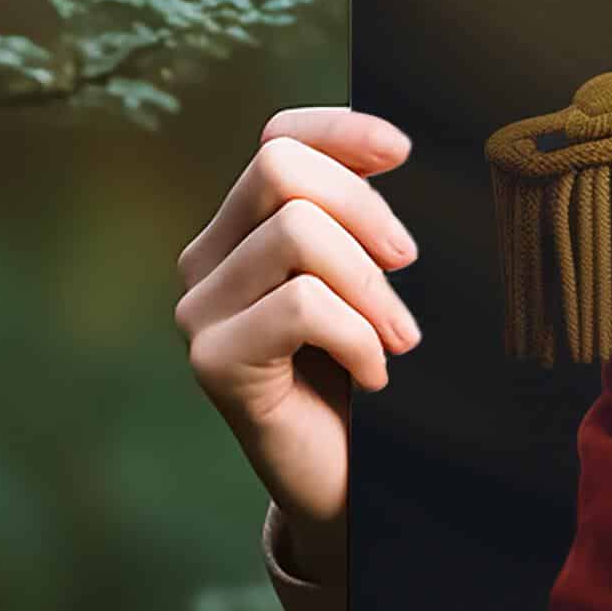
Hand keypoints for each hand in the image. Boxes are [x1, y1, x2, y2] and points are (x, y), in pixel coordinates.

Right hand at [174, 106, 421, 569]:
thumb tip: (395, 149)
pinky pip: (301, 306)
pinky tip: (373, 376)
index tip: (403, 151)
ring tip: (398, 338)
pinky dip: (357, 336)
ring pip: (294, 233)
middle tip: (408, 265)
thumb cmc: (365, 374)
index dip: (338, 128)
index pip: (277, 138)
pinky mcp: (212, 361)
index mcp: (247, 228)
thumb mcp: (371, 284)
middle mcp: (209, 259)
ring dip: (369, 285)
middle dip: (363, 206)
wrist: (347, 482)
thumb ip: (363, 224)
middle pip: (280, 168)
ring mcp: (202, 310)